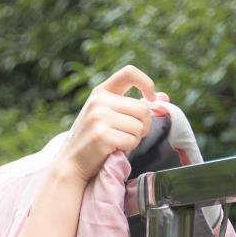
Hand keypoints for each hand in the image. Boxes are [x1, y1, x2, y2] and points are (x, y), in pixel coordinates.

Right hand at [57, 66, 159, 183]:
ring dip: (135, 139)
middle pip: (143, 109)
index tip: (150, 98)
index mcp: (101, 92)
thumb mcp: (110, 116)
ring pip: (139, 127)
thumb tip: (163, 97)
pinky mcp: (101, 135)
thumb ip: (134, 106)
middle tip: (133, 135)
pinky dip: (128, 148)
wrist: (71, 163)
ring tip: (119, 142)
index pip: (129, 72)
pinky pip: (132, 140)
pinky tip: (114, 150)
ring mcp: (98, 117)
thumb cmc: (95, 140)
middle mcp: (99, 101)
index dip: (146, 83)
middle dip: (144, 125)